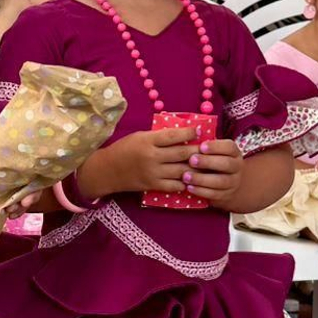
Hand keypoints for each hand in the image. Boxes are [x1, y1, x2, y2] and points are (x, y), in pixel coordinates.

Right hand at [86, 127, 201, 197]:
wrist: (108, 170)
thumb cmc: (124, 149)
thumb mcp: (139, 136)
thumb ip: (159, 137)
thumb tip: (182, 135)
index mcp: (148, 141)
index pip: (173, 136)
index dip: (189, 133)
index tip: (199, 131)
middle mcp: (152, 157)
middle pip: (182, 153)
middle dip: (198, 151)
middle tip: (209, 149)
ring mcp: (153, 173)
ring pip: (182, 170)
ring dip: (196, 168)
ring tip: (205, 165)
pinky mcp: (153, 185)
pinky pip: (175, 186)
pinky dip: (185, 182)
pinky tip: (192, 179)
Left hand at [184, 137, 244, 206]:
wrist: (227, 183)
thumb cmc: (213, 161)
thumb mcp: (213, 152)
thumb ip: (204, 146)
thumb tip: (188, 134)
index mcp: (234, 152)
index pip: (229, 147)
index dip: (216, 147)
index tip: (201, 146)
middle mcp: (237, 166)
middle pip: (226, 164)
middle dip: (208, 162)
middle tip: (191, 160)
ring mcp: (233, 182)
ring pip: (221, 181)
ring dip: (202, 179)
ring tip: (186, 176)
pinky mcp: (227, 195)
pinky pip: (215, 194)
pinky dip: (202, 191)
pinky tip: (189, 187)